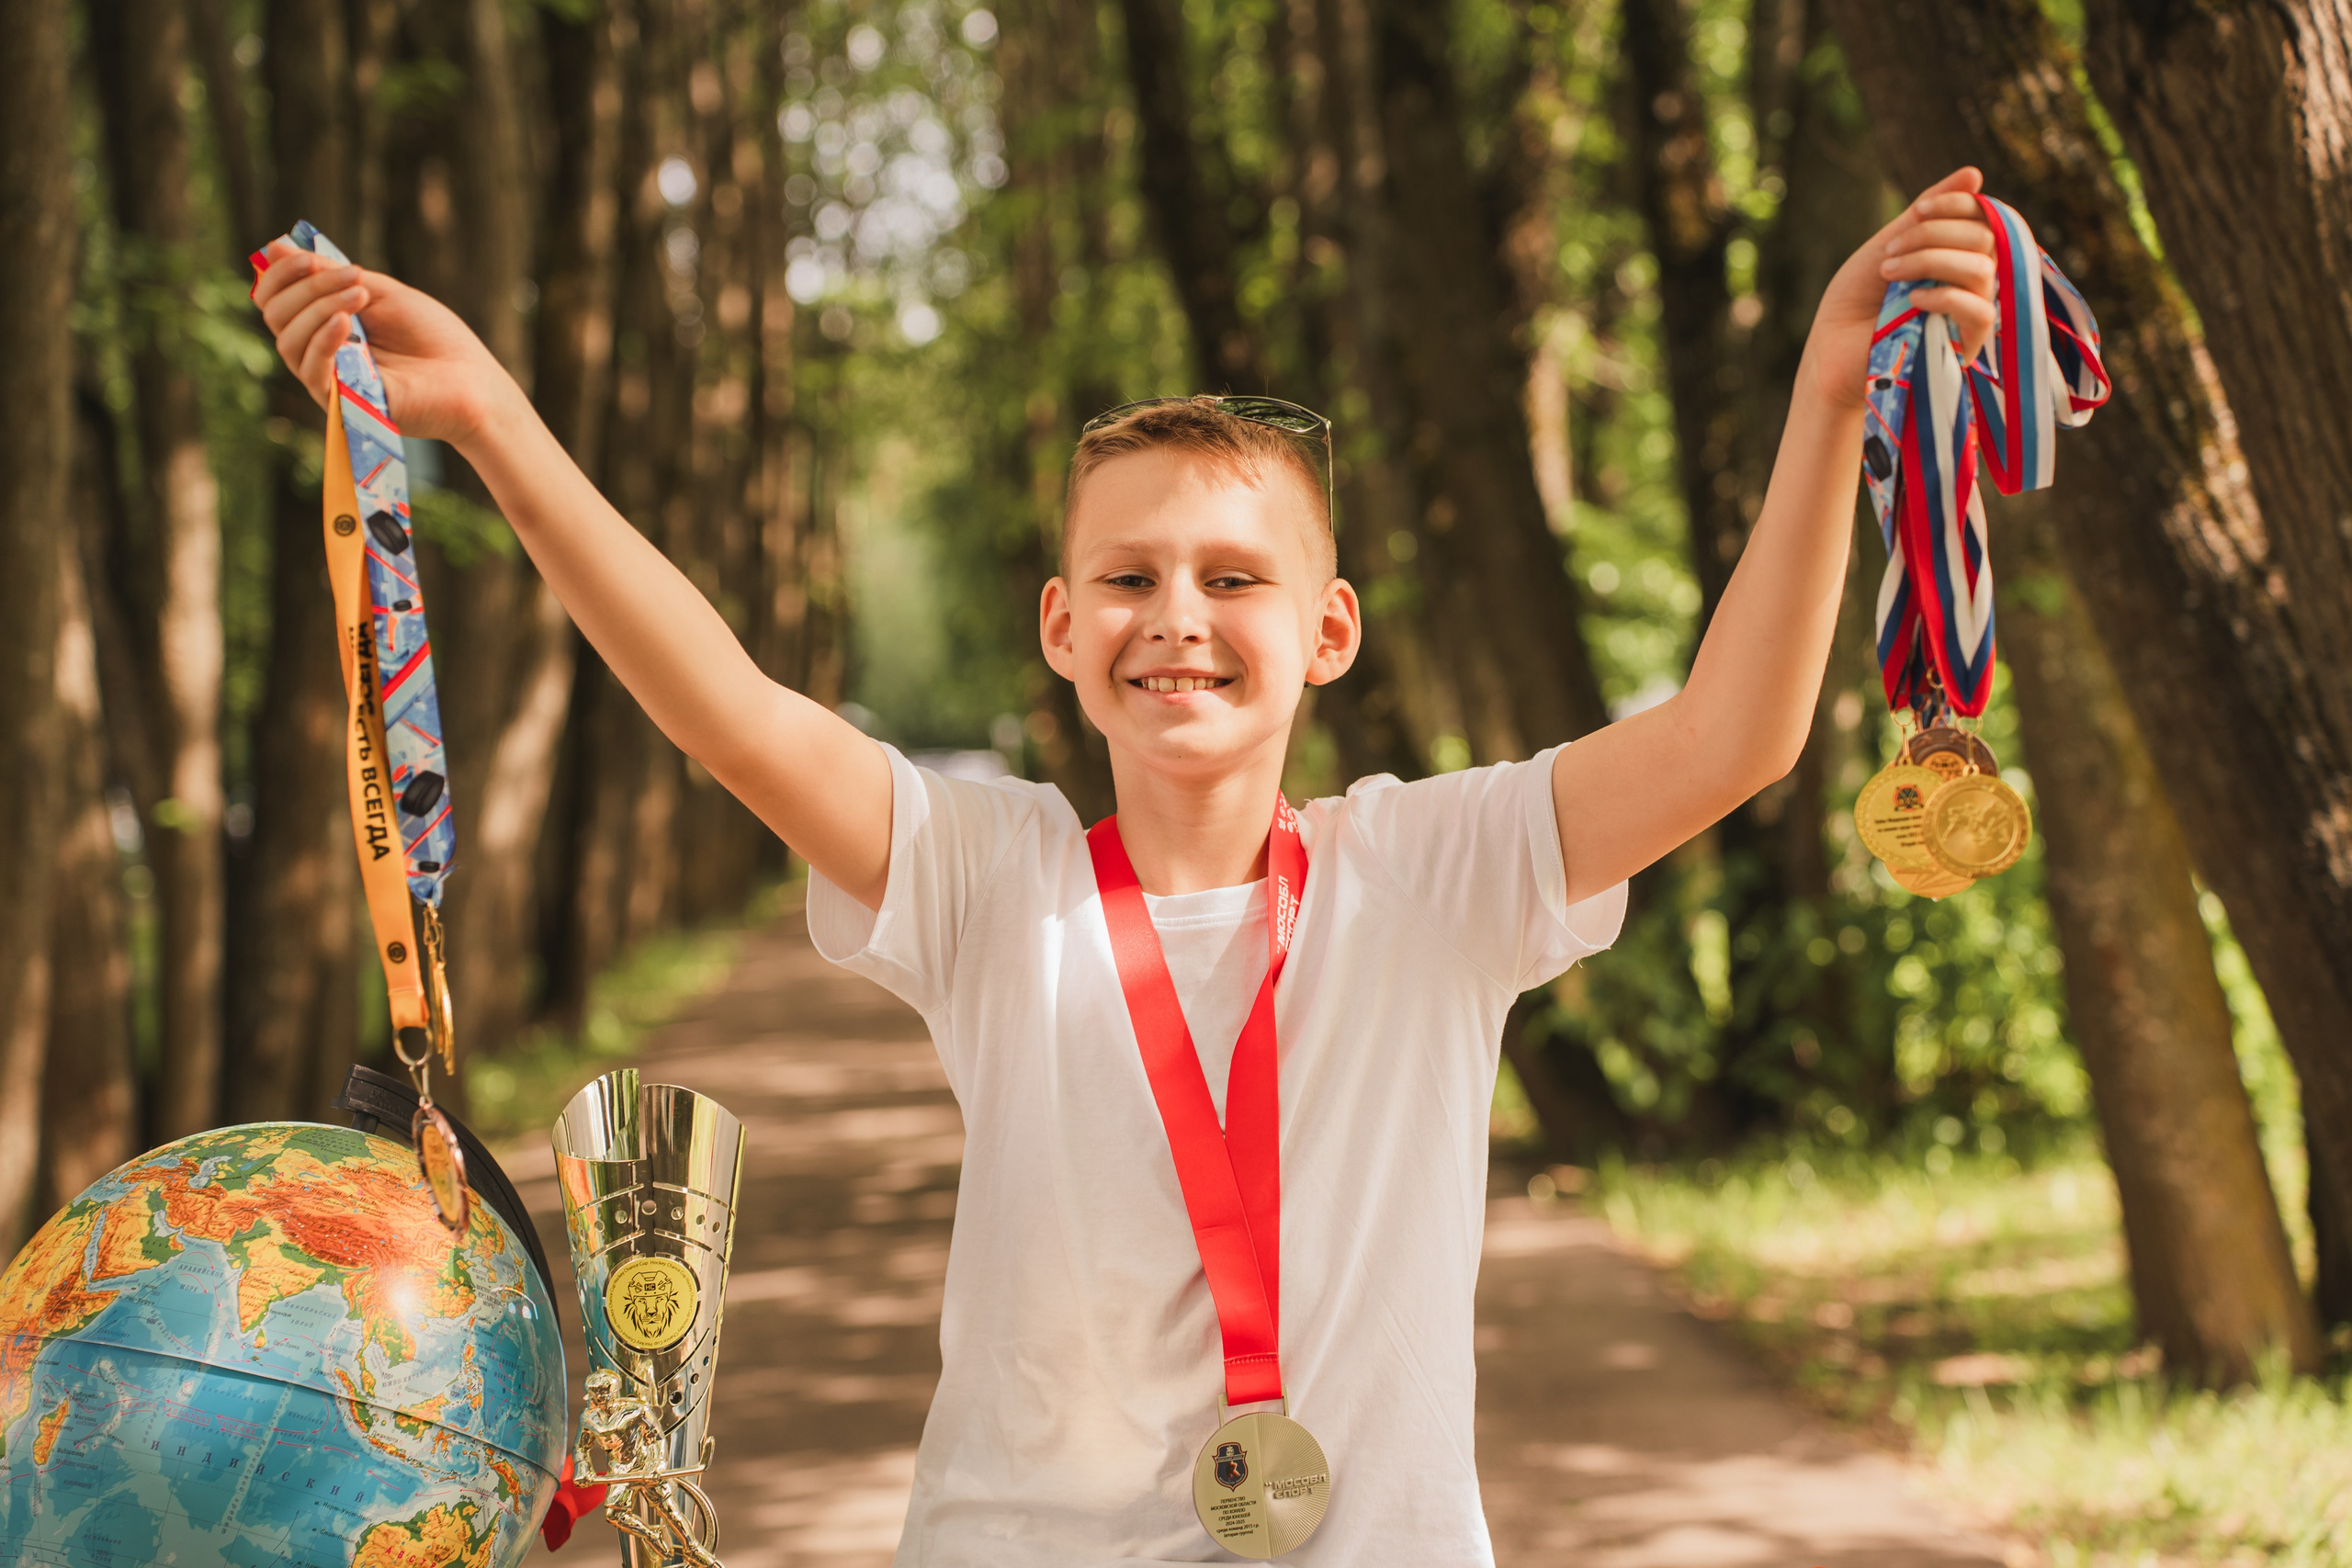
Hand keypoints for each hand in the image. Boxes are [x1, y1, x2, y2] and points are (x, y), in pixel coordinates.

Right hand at [250, 238, 513, 448]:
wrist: (470, 379)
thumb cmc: (432, 336)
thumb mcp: (379, 292)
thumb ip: (329, 274)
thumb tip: (274, 247)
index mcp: (323, 325)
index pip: (275, 299)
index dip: (281, 274)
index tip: (308, 257)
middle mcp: (318, 354)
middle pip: (276, 316)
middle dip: (308, 287)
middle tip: (354, 278)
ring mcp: (328, 381)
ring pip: (288, 341)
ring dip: (318, 308)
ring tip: (360, 295)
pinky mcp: (342, 405)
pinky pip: (312, 372)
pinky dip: (323, 340)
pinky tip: (346, 323)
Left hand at [1806, 166, 2000, 411]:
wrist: (1831, 348)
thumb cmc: (1857, 299)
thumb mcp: (1889, 245)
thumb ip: (1927, 212)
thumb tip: (1974, 174)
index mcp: (1958, 255)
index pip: (1985, 218)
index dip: (1958, 204)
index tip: (1918, 210)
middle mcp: (1972, 282)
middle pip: (1985, 239)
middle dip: (1934, 235)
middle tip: (1890, 253)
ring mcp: (1970, 313)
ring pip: (1982, 270)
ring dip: (1931, 261)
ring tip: (1889, 273)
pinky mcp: (1964, 345)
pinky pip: (1979, 311)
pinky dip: (1945, 297)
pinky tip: (1912, 300)